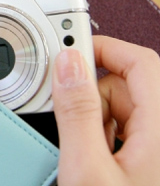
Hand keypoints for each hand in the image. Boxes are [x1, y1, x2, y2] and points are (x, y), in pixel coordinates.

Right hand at [52, 35, 159, 184]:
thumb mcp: (88, 171)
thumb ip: (77, 113)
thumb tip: (68, 66)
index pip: (140, 61)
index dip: (102, 48)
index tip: (70, 50)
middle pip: (125, 85)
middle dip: (91, 96)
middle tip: (72, 118)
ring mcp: (157, 143)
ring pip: (122, 107)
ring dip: (96, 119)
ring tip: (88, 152)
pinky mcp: (151, 156)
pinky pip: (124, 127)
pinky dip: (103, 133)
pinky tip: (97, 158)